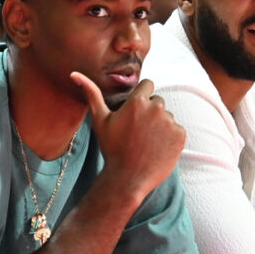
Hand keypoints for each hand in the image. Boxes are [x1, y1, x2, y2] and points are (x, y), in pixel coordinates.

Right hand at [71, 72, 184, 201]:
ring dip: (160, 126)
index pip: (148, 85)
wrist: (128, 180)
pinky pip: (177, 130)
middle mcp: (156, 108)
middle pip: (158, 101)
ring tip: (146, 143)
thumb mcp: (100, 121)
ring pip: (167, 117)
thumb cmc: (111, 149)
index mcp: (137, 101)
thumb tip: (74, 74)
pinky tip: (156, 149)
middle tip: (138, 132)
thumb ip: (91, 94)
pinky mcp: (180, 136)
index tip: (135, 112)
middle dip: (150, 112)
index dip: (141, 97)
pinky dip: (169, 138)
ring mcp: (170, 122)